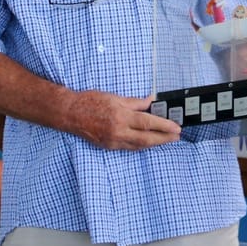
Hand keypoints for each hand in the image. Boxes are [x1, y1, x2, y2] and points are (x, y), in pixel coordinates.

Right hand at [66, 90, 181, 149]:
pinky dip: (141, 145)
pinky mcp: (108, 146)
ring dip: (154, 143)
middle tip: (177, 136)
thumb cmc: (91, 101)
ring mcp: (113, 140)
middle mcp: (118, 131)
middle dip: (164, 138)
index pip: (148, 122)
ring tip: (167, 140)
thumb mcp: (115, 97)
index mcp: (121, 116)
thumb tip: (151, 101)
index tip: (176, 127)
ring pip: (138, 145)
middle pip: (146, 138)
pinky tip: (149, 143)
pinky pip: (129, 148)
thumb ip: (135, 102)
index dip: (164, 126)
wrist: (70, 113)